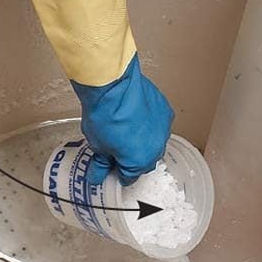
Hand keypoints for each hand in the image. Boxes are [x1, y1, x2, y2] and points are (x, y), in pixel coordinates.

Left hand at [73, 55, 173, 186]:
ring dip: (141, 139)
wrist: (113, 85)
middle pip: (143, 160)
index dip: (117, 171)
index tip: (109, 165)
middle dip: (130, 157)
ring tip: (125, 128)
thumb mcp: (97, 145)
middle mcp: (156, 148)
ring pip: (153, 141)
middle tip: (115, 146)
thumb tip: (97, 173)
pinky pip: (157, 123)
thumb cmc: (105, 114)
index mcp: (139, 162)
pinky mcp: (165, 111)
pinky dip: (148, 123)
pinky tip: (134, 115)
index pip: (128, 177)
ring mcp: (163, 129)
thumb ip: (101, 163)